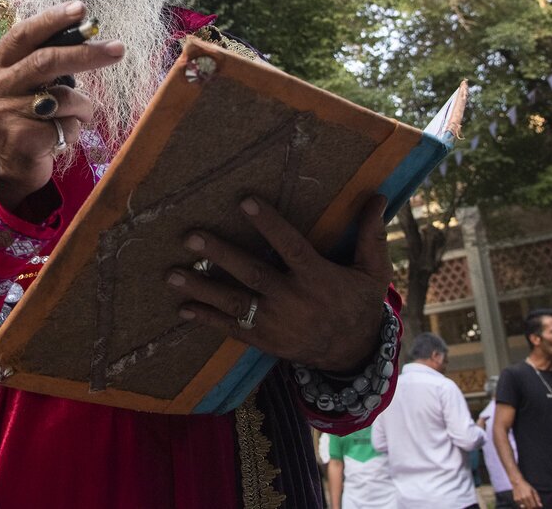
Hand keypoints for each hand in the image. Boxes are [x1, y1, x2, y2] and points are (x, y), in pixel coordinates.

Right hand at [0, 1, 123, 209]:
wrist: (6, 167)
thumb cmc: (23, 116)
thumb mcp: (22, 83)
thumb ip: (43, 59)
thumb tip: (86, 32)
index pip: (23, 34)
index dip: (53, 20)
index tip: (81, 9)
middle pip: (46, 60)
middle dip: (86, 53)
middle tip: (118, 49)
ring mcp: (5, 114)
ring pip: (64, 97)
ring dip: (83, 107)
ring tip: (75, 118)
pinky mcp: (22, 138)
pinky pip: (67, 125)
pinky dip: (75, 131)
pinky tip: (61, 138)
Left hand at [167, 194, 390, 370]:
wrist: (353, 355)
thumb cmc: (360, 304)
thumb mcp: (374, 272)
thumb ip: (371, 235)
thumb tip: (379, 196)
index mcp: (318, 278)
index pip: (290, 246)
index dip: (268, 224)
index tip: (244, 201)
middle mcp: (293, 300)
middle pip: (252, 274)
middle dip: (221, 254)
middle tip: (191, 236)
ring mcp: (275, 323)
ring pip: (234, 302)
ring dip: (201, 288)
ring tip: (172, 274)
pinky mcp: (264, 340)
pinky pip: (231, 328)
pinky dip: (206, 319)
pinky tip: (182, 308)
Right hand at [513, 478, 542, 508]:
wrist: (517, 482)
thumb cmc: (527, 486)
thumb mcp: (534, 491)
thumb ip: (537, 499)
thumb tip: (541, 506)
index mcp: (529, 495)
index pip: (534, 506)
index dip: (536, 507)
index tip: (537, 507)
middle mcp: (524, 498)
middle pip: (529, 508)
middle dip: (532, 507)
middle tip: (533, 505)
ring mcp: (519, 499)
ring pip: (525, 507)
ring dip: (527, 506)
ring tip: (528, 502)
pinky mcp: (516, 500)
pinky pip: (521, 505)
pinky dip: (523, 505)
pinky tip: (524, 500)